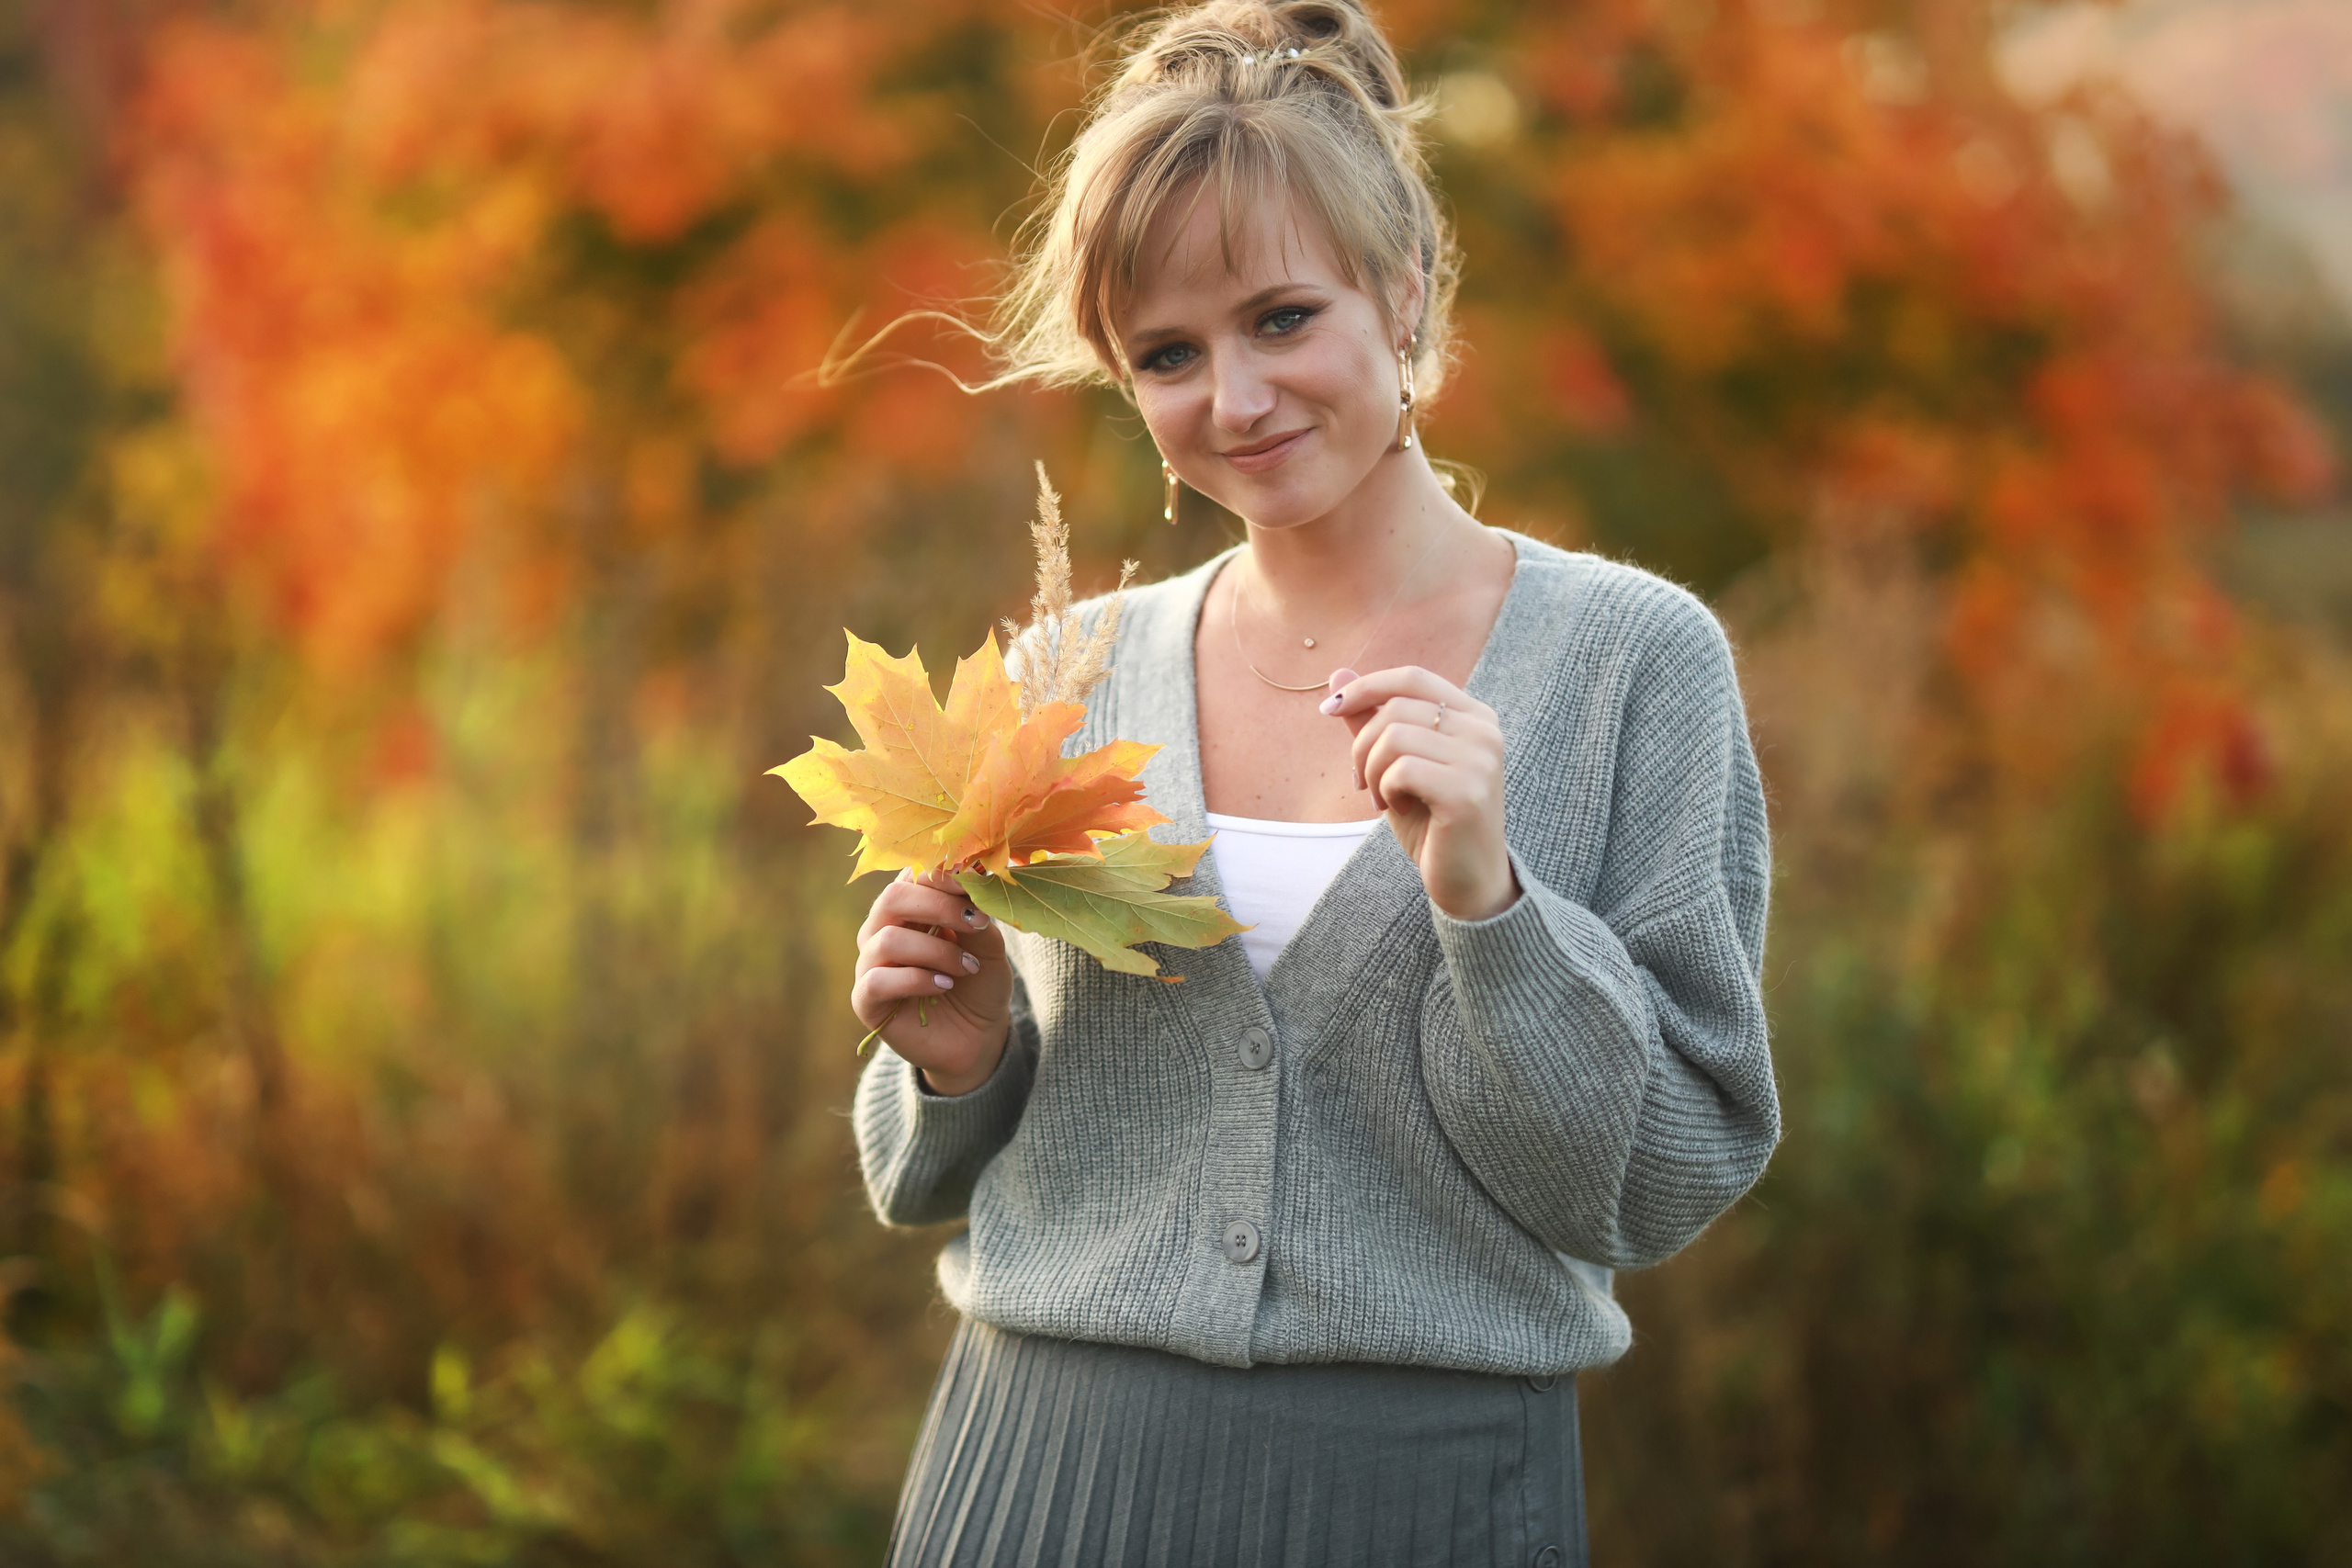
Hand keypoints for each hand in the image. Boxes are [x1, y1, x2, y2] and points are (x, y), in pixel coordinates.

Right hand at [853, 870, 1012, 1094]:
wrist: (977, 1036)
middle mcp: (882, 930)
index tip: (976, 882)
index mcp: (910, 908)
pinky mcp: (866, 1000)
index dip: (942, 874)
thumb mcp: (989, 945)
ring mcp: (870, 964)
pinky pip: (877, 980)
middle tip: (976, 922)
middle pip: (892, 898)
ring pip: (887, 940)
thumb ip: (977, 913)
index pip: (912, 875)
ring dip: (936, 951)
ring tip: (968, 967)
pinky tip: (944, 985)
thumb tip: (973, 877)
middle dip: (938, 905)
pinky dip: (916, 980)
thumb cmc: (979, 982)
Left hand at [1322, 666, 1517, 921]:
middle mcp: (1484, 731)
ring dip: (1371, 771)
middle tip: (1362, 783)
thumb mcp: (1395, 764)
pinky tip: (1395, 809)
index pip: (1411, 677)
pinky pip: (1401, 769)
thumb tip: (1336, 673)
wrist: (1466, 881)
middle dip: (1362, 745)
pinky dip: (1385, 789)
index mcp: (1474, 716)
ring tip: (1381, 798)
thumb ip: (1371, 719)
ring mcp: (1480, 760)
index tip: (1329, 710)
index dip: (1366, 686)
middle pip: (1396, 707)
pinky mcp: (1467, 792)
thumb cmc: (1431, 822)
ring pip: (1395, 736)